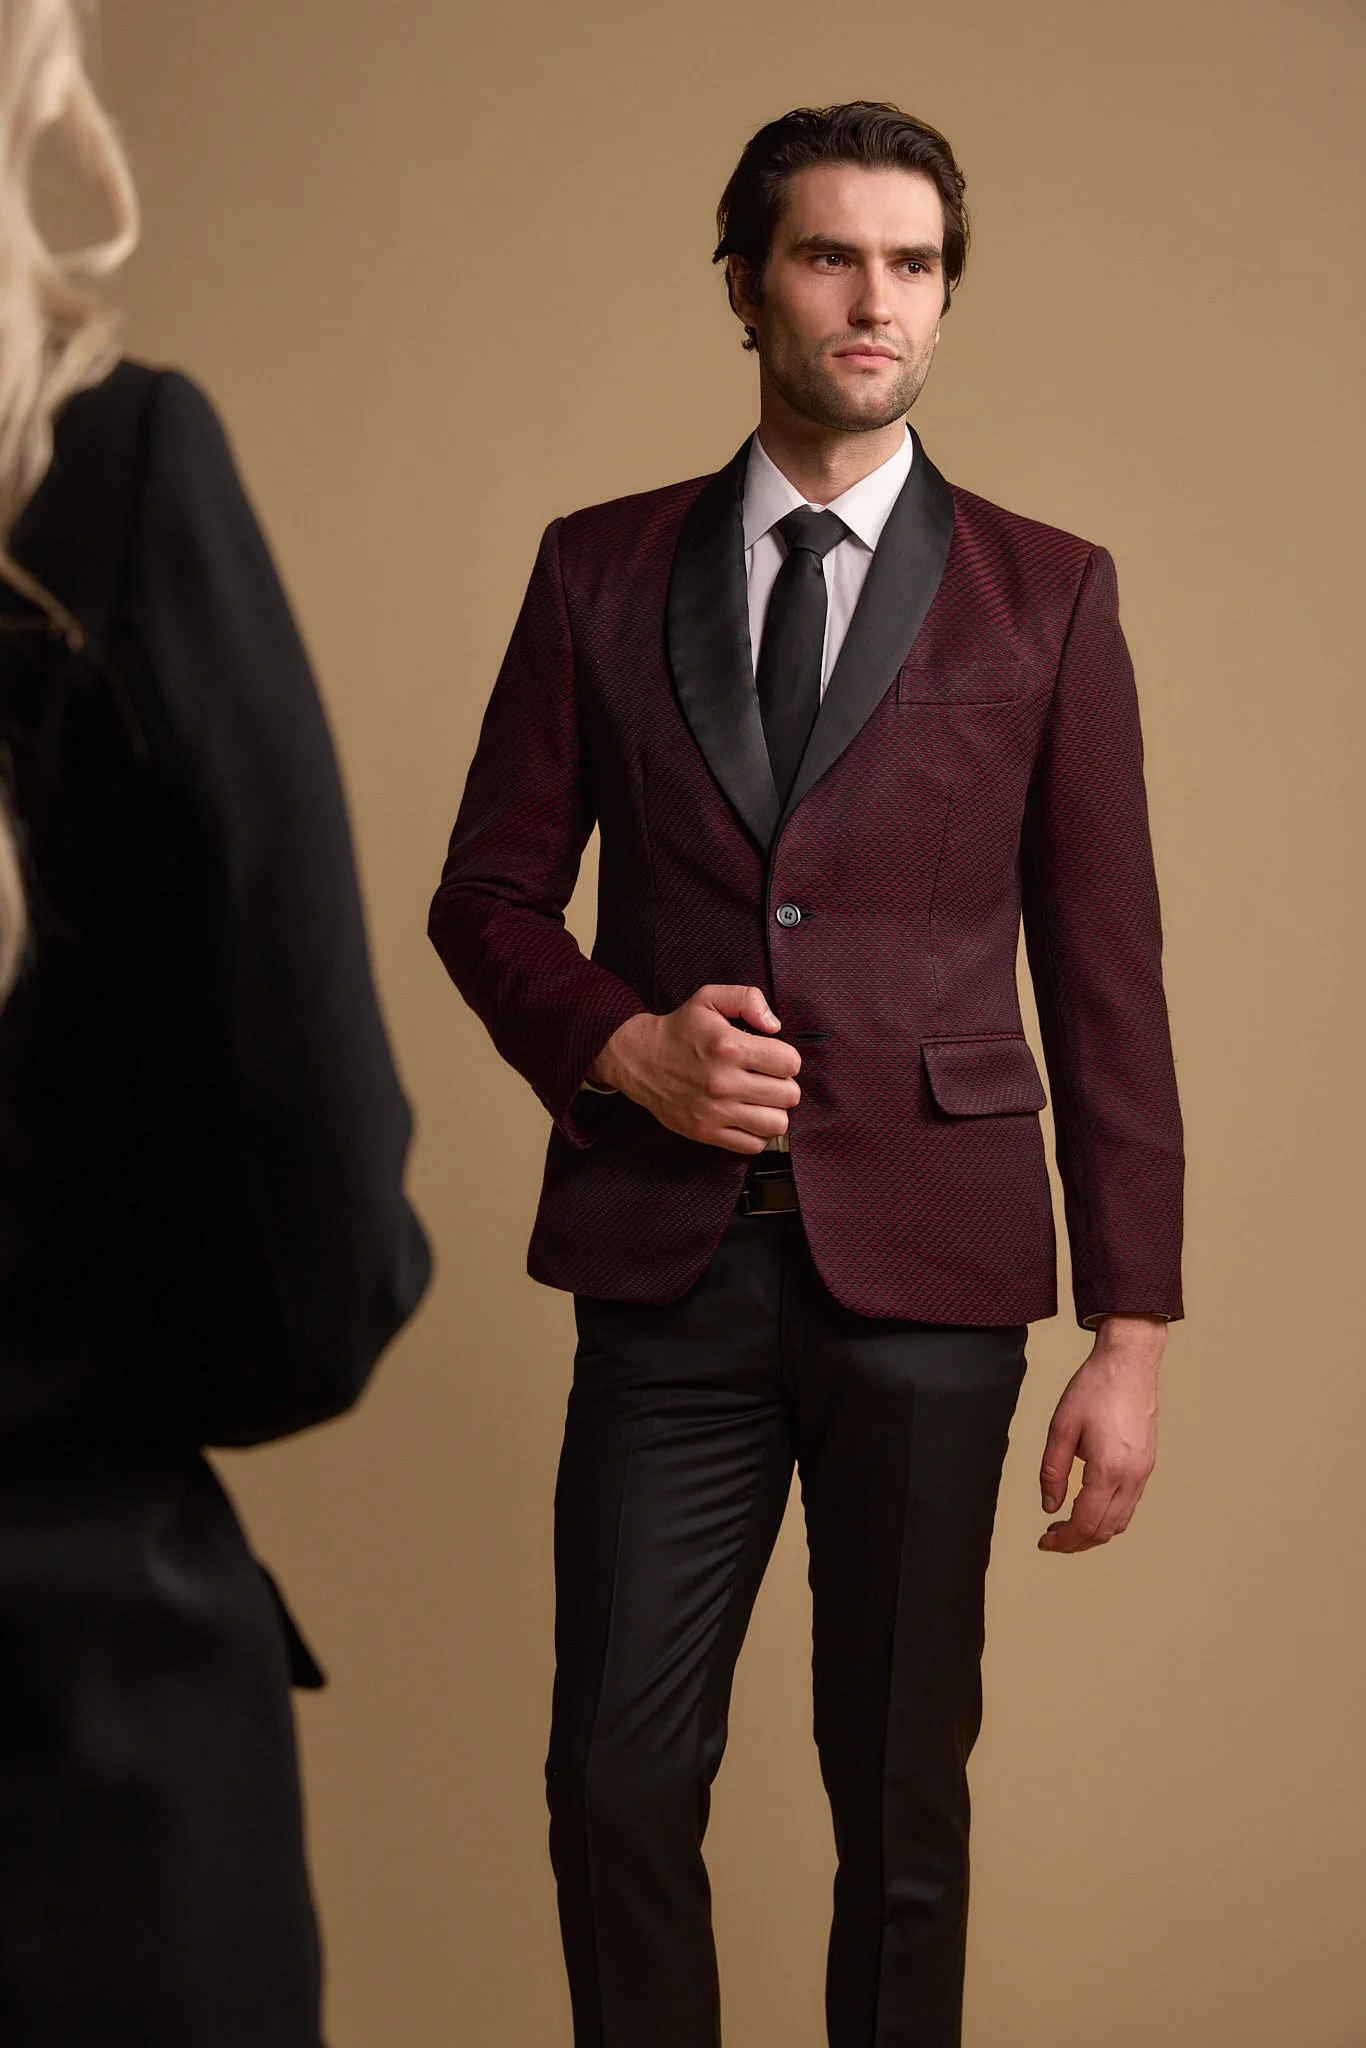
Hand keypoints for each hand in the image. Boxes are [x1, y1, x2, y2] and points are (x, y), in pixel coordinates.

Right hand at [588, 985, 800, 1153]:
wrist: (639, 1059)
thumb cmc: (679, 1029)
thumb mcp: (709, 998)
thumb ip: (748, 999)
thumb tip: (775, 1025)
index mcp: (729, 1047)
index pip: (790, 1063)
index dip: (786, 1058)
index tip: (772, 1057)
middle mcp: (723, 1082)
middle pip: (789, 1095)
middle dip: (783, 1084)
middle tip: (767, 1078)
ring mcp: (715, 1111)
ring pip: (777, 1124)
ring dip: (774, 1111)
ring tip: (760, 1099)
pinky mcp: (706, 1132)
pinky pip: (753, 1145)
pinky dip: (757, 1133)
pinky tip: (748, 1116)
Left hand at [1037, 1316, 1165, 1553]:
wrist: (1130, 1363)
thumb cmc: (1095, 1388)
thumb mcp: (1061, 1427)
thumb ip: (1052, 1471)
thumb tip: (1049, 1505)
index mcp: (1109, 1469)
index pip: (1085, 1522)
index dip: (1063, 1540)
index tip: (1044, 1542)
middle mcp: (1132, 1476)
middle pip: (1105, 1530)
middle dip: (1077, 1542)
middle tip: (1051, 1538)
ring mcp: (1144, 1472)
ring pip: (1121, 1521)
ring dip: (1094, 1532)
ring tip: (1067, 1527)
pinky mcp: (1147, 1464)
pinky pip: (1130, 1504)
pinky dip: (1109, 1516)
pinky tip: (1090, 1507)